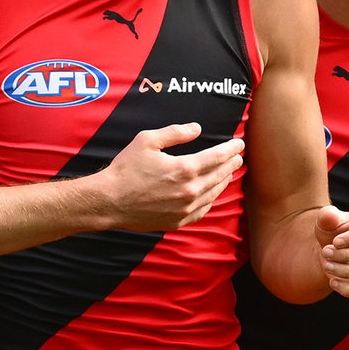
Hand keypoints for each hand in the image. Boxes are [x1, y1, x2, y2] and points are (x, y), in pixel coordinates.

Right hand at [100, 123, 244, 231]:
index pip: (217, 157)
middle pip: (220, 175)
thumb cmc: (126, 169)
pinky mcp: (178, 221)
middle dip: (231, 163)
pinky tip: (212, 194)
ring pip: (214, 193)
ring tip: (228, 172)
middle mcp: (190, 190)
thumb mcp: (147, 141)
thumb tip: (196, 129)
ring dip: (224, 181)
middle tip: (238, 156)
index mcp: (185, 168)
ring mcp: (185, 208)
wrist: (110, 200)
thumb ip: (175, 133)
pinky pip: (203, 210)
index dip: (231, 149)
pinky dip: (211, 200)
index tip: (238, 143)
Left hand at [315, 206, 348, 299]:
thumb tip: (330, 215)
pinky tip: (333, 281)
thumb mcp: (326, 221)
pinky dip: (348, 290)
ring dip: (345, 271)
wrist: (329, 250)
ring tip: (326, 266)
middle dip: (346, 255)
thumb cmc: (332, 231)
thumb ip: (327, 216)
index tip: (334, 242)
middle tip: (325, 252)